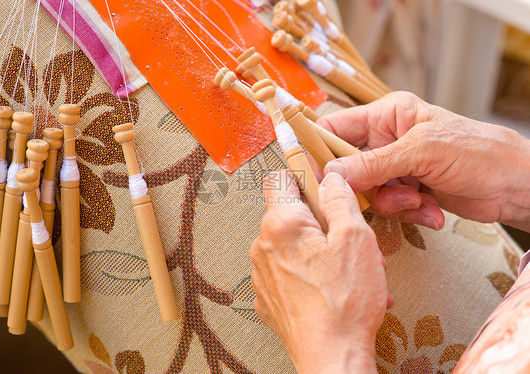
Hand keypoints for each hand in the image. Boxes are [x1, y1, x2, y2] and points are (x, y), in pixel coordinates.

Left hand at [250, 170, 388, 372]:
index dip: (302, 176)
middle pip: (289, 215)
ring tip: (348, 271)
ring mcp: (262, 274)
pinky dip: (309, 274)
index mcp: (280, 225)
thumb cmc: (344, 303)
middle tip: (347, 238)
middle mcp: (262, 246)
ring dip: (319, 250)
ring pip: (292, 245)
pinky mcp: (268, 297)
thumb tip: (331, 179)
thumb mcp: (355, 238)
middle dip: (320, 221)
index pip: (278, 179)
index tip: (320, 183)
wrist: (331, 357)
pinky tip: (334, 289)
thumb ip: (340, 200)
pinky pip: (288, 272)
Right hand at [319, 91, 529, 231]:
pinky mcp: (407, 191)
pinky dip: (407, 212)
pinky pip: (388, 207)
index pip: (334, 128)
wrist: (517, 185)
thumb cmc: (477, 152)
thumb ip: (373, 164)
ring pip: (367, 192)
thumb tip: (330, 176)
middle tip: (378, 196)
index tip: (313, 177)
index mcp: (386, 116)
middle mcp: (386, 140)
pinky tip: (431, 210)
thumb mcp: (422, 152)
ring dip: (390, 203)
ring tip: (417, 201)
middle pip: (346, 167)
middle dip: (362, 187)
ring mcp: (396, 168)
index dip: (318, 150)